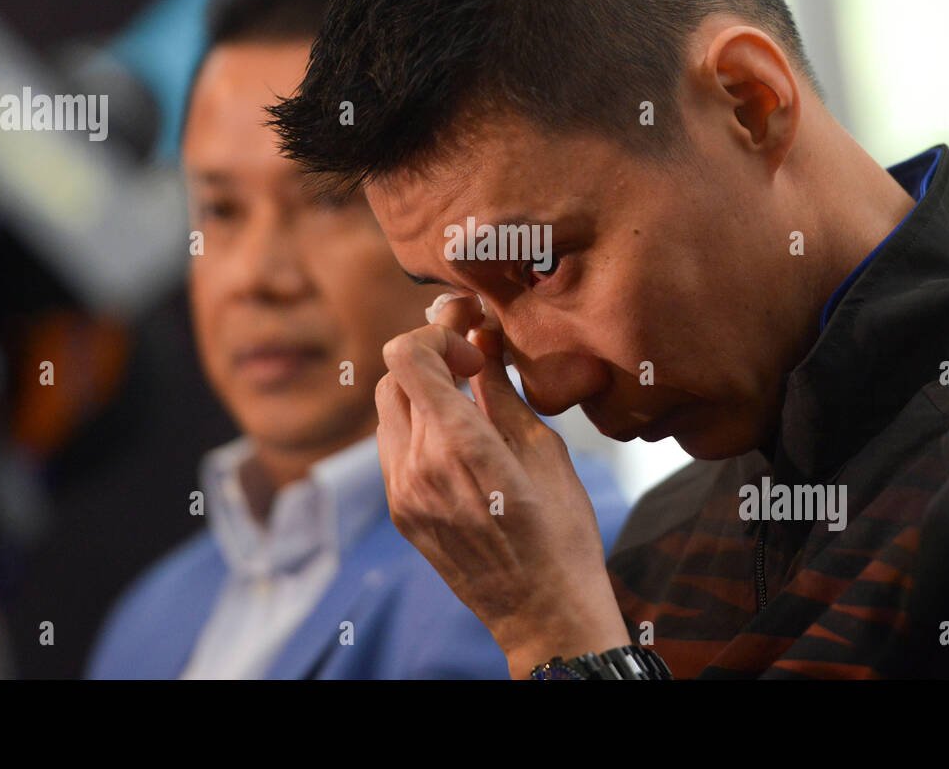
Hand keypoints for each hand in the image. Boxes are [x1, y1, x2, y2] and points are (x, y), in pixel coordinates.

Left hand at [375, 293, 629, 677]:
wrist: (542, 612)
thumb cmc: (560, 532)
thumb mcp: (545, 450)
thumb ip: (501, 391)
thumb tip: (483, 341)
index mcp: (456, 444)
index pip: (404, 356)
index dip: (436, 337)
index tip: (474, 353)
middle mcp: (415, 465)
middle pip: (392, 377)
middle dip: (430, 361)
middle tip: (473, 369)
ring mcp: (401, 492)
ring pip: (388, 412)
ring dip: (421, 395)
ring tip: (469, 409)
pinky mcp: (400, 513)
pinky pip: (392, 449)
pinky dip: (417, 429)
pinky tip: (458, 445)